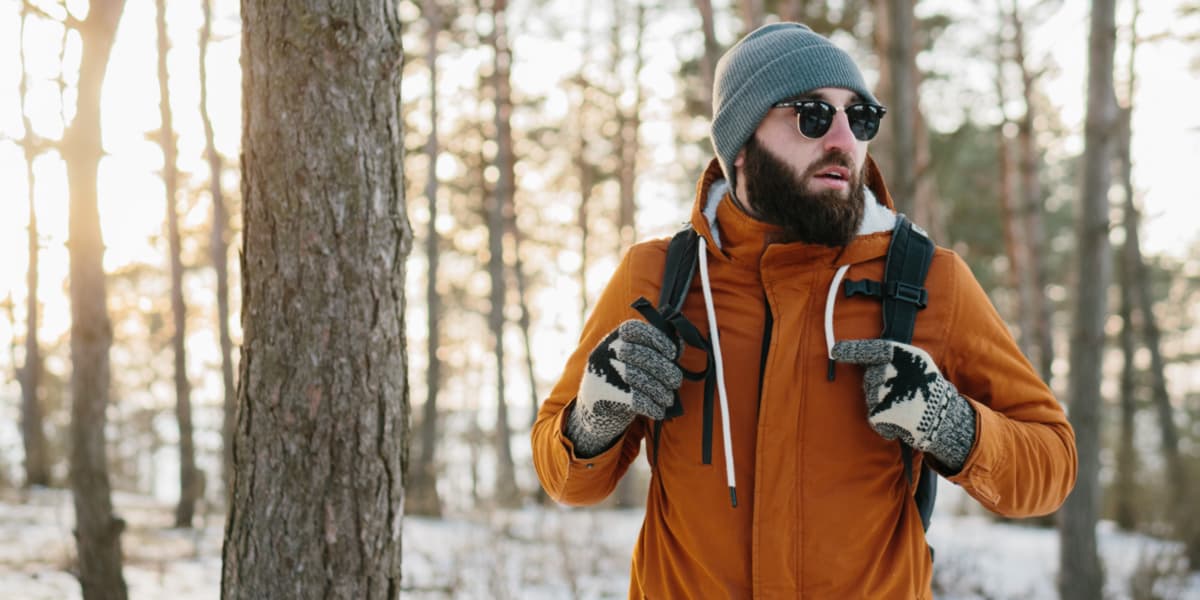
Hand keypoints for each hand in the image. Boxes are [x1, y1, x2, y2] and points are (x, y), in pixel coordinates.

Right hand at [565, 320, 681, 456]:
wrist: (595, 409)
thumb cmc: (623, 380)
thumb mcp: (633, 360)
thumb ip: (655, 349)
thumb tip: (680, 343)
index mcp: (614, 338)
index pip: (636, 329)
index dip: (658, 339)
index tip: (673, 354)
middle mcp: (605, 350)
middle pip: (642, 355)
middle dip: (665, 370)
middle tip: (676, 382)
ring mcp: (601, 371)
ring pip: (640, 378)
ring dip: (660, 391)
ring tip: (668, 399)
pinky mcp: (602, 393)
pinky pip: (634, 399)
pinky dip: (651, 406)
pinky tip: (658, 411)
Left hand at [831, 339, 975, 470]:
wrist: (940, 418)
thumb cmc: (926, 387)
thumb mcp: (914, 361)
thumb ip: (890, 354)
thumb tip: (860, 353)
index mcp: (898, 355)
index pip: (870, 349)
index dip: (852, 350)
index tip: (835, 351)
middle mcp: (887, 371)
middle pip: (870, 376)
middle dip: (879, 384)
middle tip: (903, 392)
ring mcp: (880, 392)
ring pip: (871, 395)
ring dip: (882, 401)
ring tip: (904, 405)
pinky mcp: (876, 413)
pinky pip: (873, 414)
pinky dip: (883, 419)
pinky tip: (899, 418)